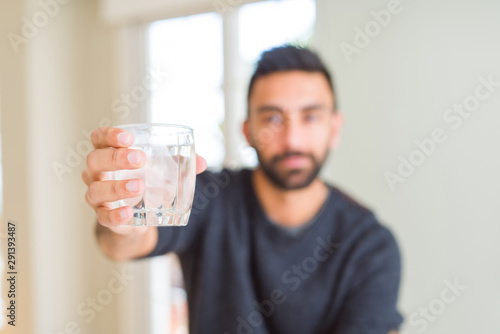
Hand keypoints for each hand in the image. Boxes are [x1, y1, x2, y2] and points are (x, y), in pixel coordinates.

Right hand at [82, 126, 206, 235]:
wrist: (136, 216)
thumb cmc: (144, 181)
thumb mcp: (159, 169)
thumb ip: (179, 163)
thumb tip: (202, 162)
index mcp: (108, 153)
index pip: (99, 138)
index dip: (110, 135)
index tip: (129, 138)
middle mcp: (96, 174)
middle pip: (95, 160)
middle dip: (116, 158)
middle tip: (141, 159)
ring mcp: (98, 196)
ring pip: (96, 190)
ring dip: (117, 187)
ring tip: (139, 186)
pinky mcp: (105, 217)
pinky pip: (104, 217)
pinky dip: (115, 214)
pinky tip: (128, 212)